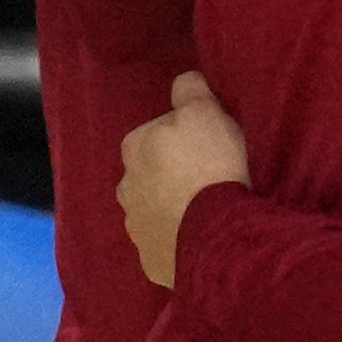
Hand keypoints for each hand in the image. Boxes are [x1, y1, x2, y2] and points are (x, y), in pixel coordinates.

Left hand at [118, 72, 250, 290]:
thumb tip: (183, 81)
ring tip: (210, 212)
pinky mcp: (151, 260)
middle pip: (153, 172)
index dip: (188, 136)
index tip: (213, 144)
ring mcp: (136, 227)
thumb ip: (190, 91)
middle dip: (175, 174)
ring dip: (176, 208)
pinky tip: (205, 237)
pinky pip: (167, 243)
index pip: (160, 131)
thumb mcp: (206, 113)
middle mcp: (125, 187)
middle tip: (213, 178)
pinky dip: (181, 239)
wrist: (216, 237)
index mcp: (135, 146)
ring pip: (156, 210)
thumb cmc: (211, 166)